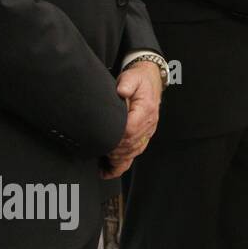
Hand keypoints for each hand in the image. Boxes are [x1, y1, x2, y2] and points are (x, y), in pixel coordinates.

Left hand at [105, 61, 162, 179]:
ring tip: (101, 163)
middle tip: (97, 152)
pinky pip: (135, 153)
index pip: (132, 129)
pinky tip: (109, 171)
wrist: (150, 80)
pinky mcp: (143, 135)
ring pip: (134, 151)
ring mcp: (147, 131)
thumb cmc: (139, 79)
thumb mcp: (132, 77)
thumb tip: (122, 91)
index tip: (103, 140)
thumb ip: (127, 83)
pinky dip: (122, 164)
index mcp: (146, 109)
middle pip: (132, 144)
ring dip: (117, 159)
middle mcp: (149, 123)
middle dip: (114, 151)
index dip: (117, 137)